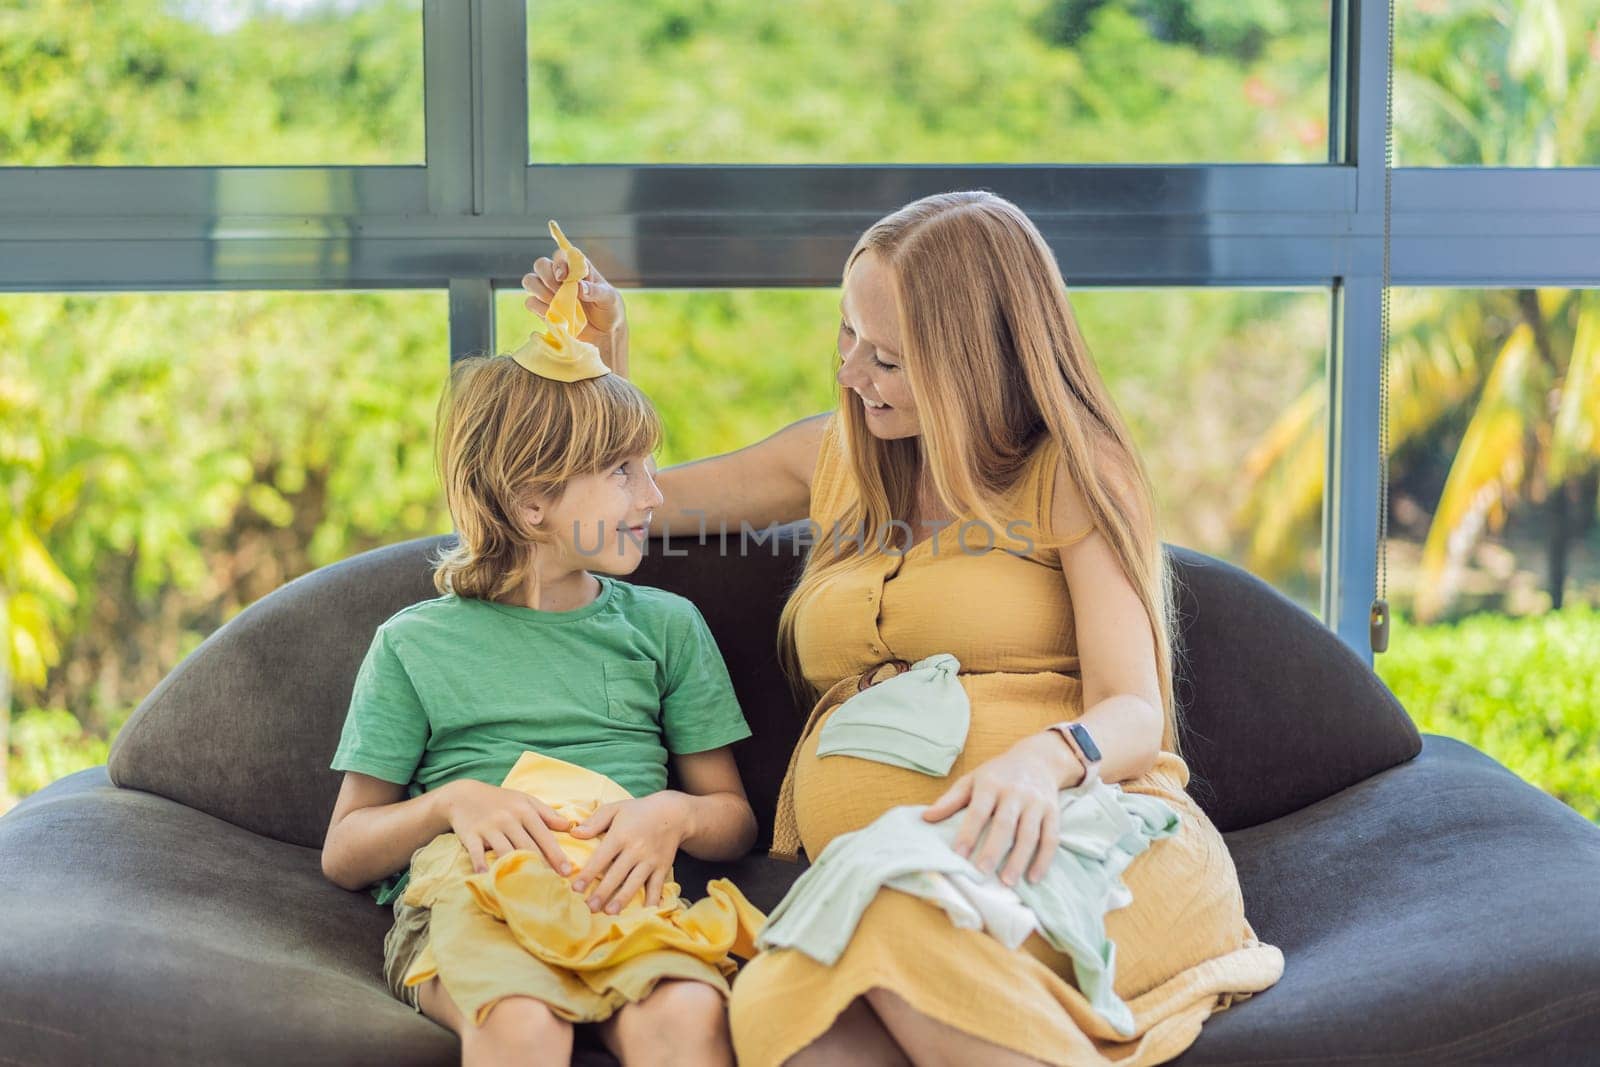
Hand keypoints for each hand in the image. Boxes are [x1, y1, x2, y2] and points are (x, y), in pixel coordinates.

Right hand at [440, 779, 575, 876]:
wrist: (464, 795)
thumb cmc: (501, 800)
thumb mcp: (525, 800)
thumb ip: (547, 813)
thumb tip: (569, 826)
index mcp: (524, 811)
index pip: (544, 835)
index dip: (556, 854)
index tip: (566, 871)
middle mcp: (508, 819)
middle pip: (527, 847)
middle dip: (540, 866)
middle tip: (550, 886)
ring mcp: (489, 827)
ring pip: (505, 851)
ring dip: (515, 869)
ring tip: (526, 887)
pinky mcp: (471, 834)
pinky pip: (476, 852)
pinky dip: (481, 865)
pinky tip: (487, 877)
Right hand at [521, 252, 625, 343]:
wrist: (605, 334)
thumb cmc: (609, 310)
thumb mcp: (609, 299)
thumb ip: (595, 291)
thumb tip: (579, 287)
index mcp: (577, 267)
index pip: (561, 254)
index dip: (559, 262)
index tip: (563, 276)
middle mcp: (560, 276)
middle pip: (541, 264)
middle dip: (547, 276)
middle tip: (559, 290)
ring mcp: (549, 292)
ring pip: (530, 281)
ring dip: (540, 291)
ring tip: (556, 302)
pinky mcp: (543, 308)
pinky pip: (531, 303)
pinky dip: (539, 308)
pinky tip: (553, 314)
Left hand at [567, 792, 691, 913]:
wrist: (673, 813)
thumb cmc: (639, 811)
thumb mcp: (616, 809)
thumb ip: (595, 821)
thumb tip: (574, 833)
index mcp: (621, 835)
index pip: (601, 858)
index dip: (588, 874)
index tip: (575, 888)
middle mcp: (636, 850)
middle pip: (616, 874)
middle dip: (602, 892)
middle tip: (589, 908)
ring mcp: (650, 860)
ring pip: (634, 883)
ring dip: (622, 899)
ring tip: (610, 912)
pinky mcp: (662, 868)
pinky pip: (656, 887)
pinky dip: (651, 901)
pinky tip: (644, 913)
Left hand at [920, 733, 1080, 885]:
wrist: (1037, 759)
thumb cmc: (998, 774)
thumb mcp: (972, 779)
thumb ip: (951, 800)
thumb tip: (926, 818)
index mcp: (991, 784)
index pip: (978, 810)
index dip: (968, 833)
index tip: (957, 855)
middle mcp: (1015, 792)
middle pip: (1005, 824)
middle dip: (993, 849)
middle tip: (981, 872)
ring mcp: (1036, 802)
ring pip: (1030, 833)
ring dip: (1019, 859)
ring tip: (1007, 881)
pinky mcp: (1053, 811)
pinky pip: (1051, 838)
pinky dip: (1043, 859)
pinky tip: (1033, 878)